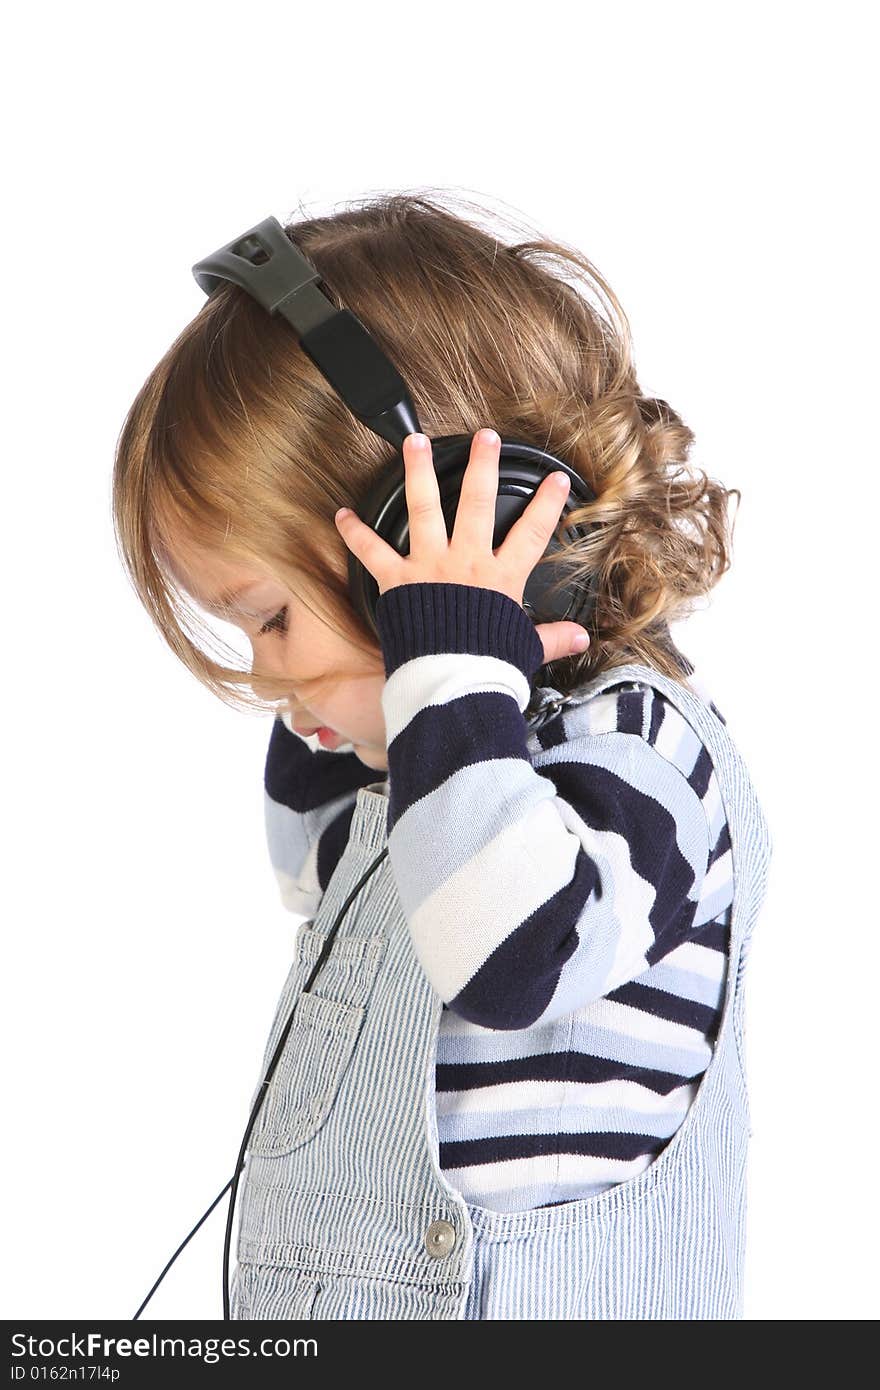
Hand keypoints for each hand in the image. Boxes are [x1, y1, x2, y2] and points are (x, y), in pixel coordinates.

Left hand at [334, 428, 589, 665]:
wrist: (449, 684)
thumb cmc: (485, 668)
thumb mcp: (525, 649)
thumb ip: (552, 638)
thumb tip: (580, 638)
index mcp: (500, 578)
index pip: (533, 531)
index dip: (548, 503)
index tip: (556, 479)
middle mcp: (465, 563)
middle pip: (477, 502)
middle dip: (482, 465)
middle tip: (484, 437)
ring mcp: (430, 567)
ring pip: (425, 508)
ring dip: (419, 472)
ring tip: (415, 442)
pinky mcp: (398, 581)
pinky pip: (372, 551)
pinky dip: (355, 533)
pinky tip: (342, 515)